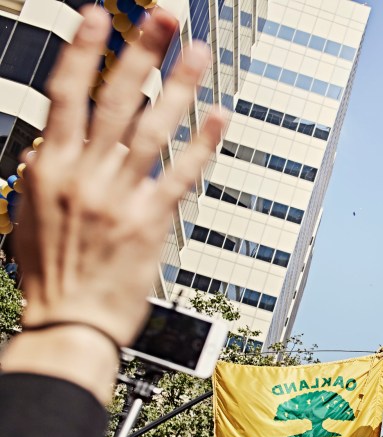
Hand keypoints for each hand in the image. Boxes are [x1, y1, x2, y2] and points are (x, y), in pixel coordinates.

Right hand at [14, 7, 223, 346]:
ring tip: (200, 51)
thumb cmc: (51, 273)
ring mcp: (118, 198)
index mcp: (48, 167)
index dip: (84, 51)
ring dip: (179, 86)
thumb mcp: (29, 216)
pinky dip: (202, 145)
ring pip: (153, 129)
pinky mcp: (149, 223)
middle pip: (116, 99)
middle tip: (167, 16)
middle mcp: (84, 175)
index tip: (100, 15)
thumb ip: (37, 175)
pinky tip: (219, 117)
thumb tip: (41, 146)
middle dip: (141, 52)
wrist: (69, 325)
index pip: (65, 94)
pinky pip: (181, 175)